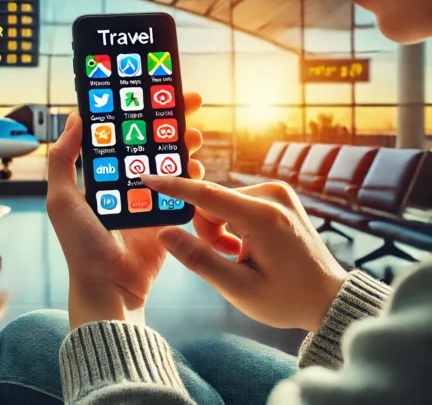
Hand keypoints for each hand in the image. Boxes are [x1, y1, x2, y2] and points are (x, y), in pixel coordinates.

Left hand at [47, 93, 203, 329]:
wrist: (110, 286)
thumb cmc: (81, 246)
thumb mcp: (62, 199)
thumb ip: (63, 160)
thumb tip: (74, 119)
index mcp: (100, 177)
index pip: (119, 135)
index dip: (135, 112)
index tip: (149, 90)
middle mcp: (125, 185)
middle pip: (150, 144)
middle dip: (169, 122)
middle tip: (187, 101)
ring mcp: (147, 200)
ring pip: (170, 163)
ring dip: (182, 145)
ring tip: (193, 133)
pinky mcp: (166, 217)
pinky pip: (183, 191)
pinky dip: (192, 177)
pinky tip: (197, 165)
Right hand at [140, 176, 347, 331]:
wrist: (327, 297)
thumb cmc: (286, 298)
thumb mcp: (238, 288)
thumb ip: (198, 259)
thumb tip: (164, 234)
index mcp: (264, 218)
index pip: (207, 195)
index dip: (174, 188)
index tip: (147, 177)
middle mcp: (272, 196)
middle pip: (212, 202)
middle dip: (207, 230)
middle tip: (225, 257)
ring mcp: (277, 193)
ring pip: (221, 203)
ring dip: (219, 229)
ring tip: (238, 255)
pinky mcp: (276, 196)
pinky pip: (235, 203)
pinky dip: (232, 224)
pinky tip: (247, 246)